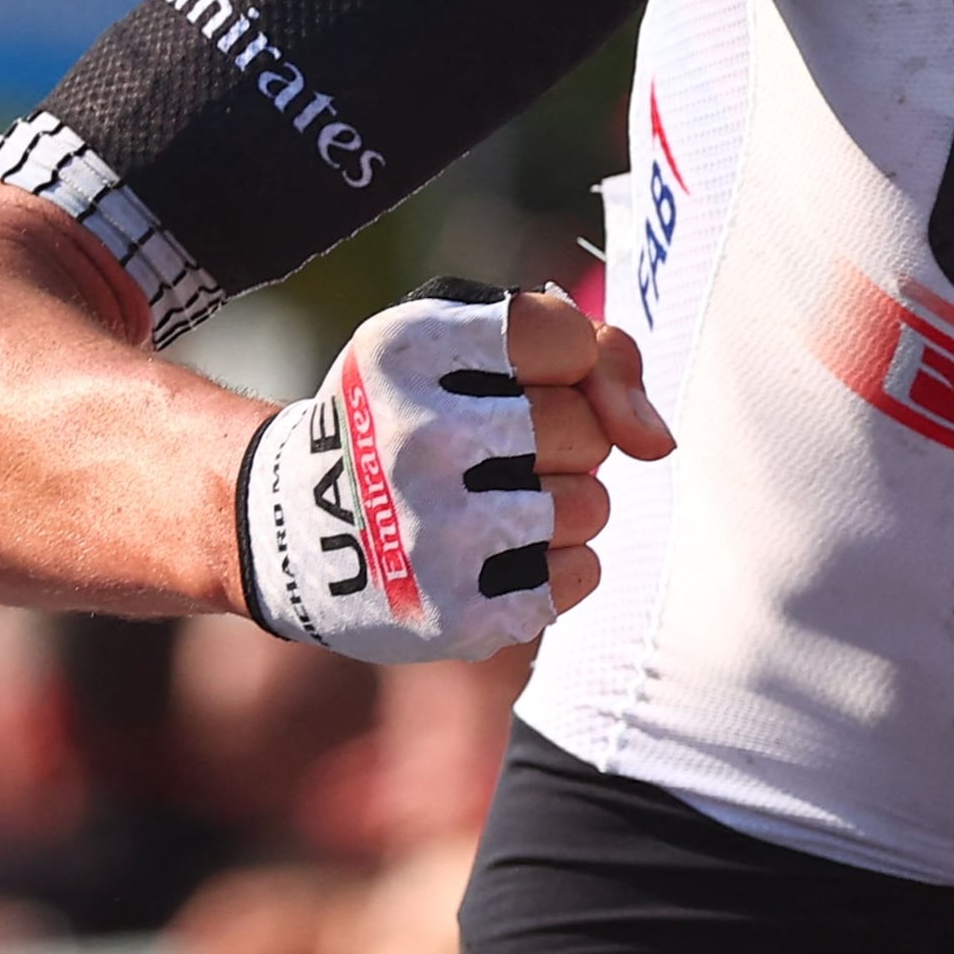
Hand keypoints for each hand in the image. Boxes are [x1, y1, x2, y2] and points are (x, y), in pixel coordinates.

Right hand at [234, 279, 668, 658]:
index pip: (566, 339)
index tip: (511, 378)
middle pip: (585, 430)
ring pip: (592, 505)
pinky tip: (497, 555)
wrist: (296, 529)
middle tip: (498, 451)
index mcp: (405, 350)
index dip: (563, 362)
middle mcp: (412, 439)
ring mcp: (431, 534)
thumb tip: (657, 441)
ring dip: (565, 503)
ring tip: (499, 503)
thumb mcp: (464, 342)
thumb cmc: (410, 415)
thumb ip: (587, 346)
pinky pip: (581, 575)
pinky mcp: (454, 614)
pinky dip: (557, 565)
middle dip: (565, 440)